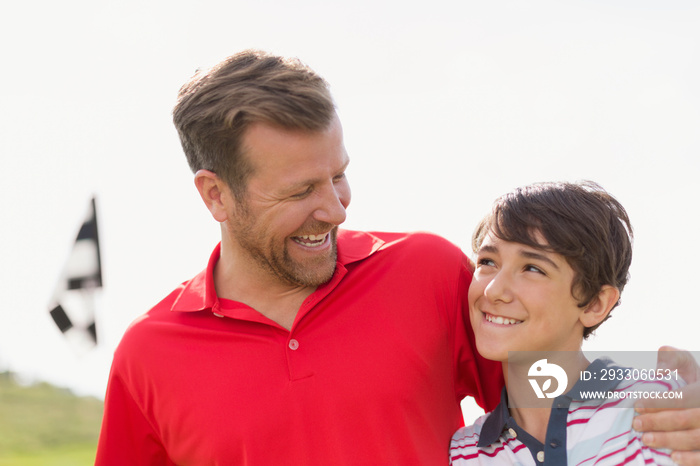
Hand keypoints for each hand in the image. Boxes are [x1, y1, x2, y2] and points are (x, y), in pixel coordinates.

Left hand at [633, 346, 699, 464]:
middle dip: (659, 422)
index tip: (637, 404)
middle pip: (687, 419)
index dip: (659, 402)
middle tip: (636, 424)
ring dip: (670, 440)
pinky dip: (691, 459)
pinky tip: (674, 457)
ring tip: (646, 439)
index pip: (682, 397)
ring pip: (696, 438)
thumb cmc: (691, 377)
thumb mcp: (685, 362)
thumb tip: (658, 368)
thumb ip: (671, 358)